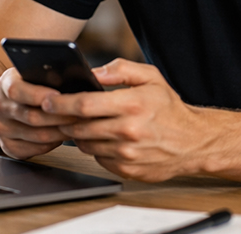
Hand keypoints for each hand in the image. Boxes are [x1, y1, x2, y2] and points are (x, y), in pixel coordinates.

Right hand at [0, 67, 79, 158]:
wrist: (9, 103)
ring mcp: (1, 128)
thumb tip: (73, 78)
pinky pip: (35, 149)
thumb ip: (48, 74)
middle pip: (32, 117)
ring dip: (61, 132)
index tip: (61, 96)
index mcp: (5, 83)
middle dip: (60, 117)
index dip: (40, 95)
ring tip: (77, 126)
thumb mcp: (36, 73)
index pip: (17, 90)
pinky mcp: (8, 146)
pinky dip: (53, 144)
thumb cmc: (31, 85)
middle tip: (81, 115)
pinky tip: (62, 135)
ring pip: (37, 136)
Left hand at [43, 58, 211, 181]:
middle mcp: (128, 131)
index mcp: (131, 104)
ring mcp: (126, 154)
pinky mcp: (126, 169)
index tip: (47, 101)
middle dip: (61, 120)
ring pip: (85, 144)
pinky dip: (95, 148)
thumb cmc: (170, 108)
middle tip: (52, 113)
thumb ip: (120, 69)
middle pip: (79, 126)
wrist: (193, 142)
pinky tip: (102, 138)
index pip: (84, 104)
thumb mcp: (151, 77)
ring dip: (78, 134)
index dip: (60, 103)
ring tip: (80, 123)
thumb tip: (92, 72)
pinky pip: (97, 158)